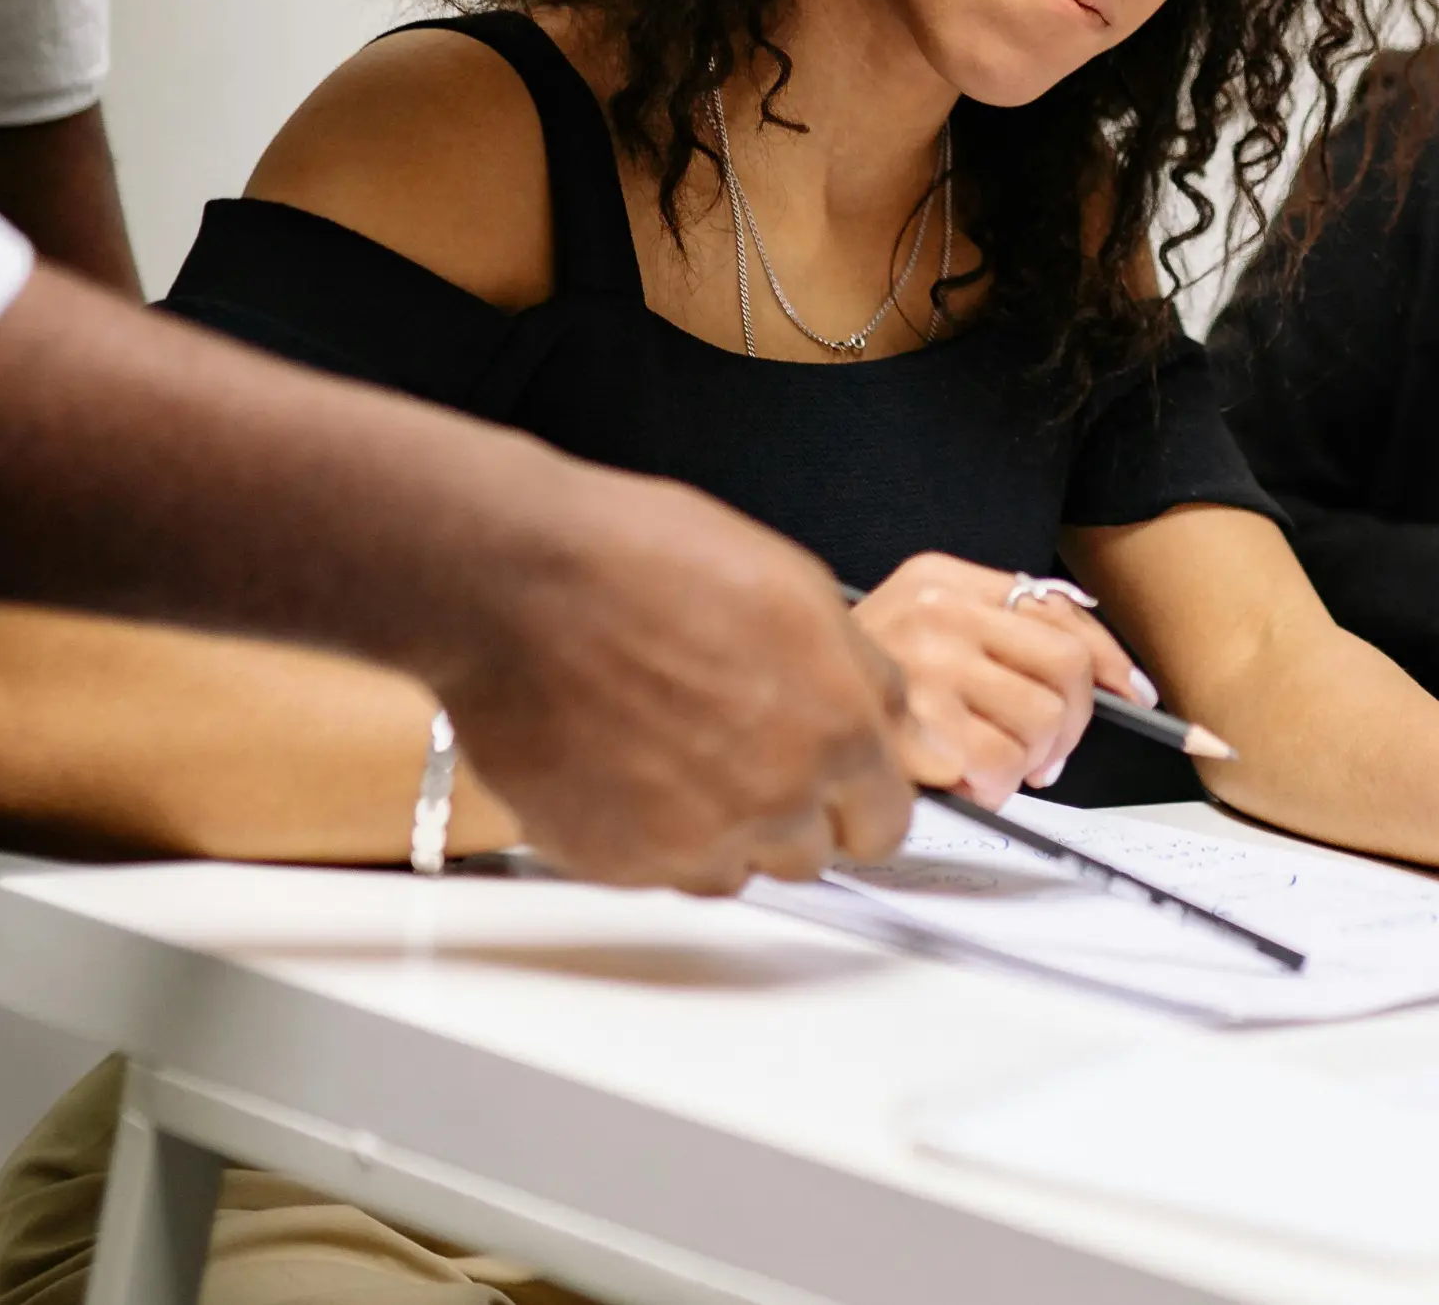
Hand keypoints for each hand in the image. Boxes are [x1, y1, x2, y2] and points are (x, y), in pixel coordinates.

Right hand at [425, 467, 915, 890]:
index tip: (841, 784)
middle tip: (744, 747)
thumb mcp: (801, 591)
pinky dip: (649, 835)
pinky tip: (626, 764)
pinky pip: (656, 873)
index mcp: (836, 735)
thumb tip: (919, 739)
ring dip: (722, 831)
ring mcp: (690, 842)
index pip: (886, 825)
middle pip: (811, 854)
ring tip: (677, 750)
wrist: (519, 584)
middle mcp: (772, 802)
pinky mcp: (613, 863)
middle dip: (792, 811)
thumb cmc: (646, 565)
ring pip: (733, 871)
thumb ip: (871, 683)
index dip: (862, 798)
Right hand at [839, 554, 1147, 802]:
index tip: (1137, 695)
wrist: (768, 702)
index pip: (1060, 611)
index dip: (1110, 661)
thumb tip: (1107, 678)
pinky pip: (1003, 762)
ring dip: (1031, 759)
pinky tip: (966, 780)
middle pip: (1067, 666)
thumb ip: (1001, 634)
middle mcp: (938, 611)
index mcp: (944, 578)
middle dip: (1073, 722)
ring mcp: (925, 665)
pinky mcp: (916, 723)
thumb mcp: (926, 626)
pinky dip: (997, 785)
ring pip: (1043, 720)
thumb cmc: (859, 681)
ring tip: (994, 764)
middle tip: (1049, 751)